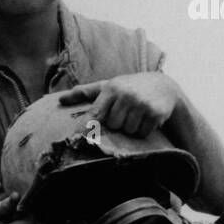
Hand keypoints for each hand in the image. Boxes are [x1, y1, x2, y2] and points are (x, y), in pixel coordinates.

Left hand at [57, 72, 182, 137]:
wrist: (164, 86)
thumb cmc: (128, 87)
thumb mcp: (109, 86)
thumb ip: (85, 93)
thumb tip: (60, 100)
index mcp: (111, 88)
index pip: (95, 112)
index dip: (85, 127)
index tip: (75, 138)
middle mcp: (126, 95)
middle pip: (112, 125)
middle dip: (117, 123)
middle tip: (124, 113)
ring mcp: (141, 103)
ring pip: (127, 131)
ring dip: (130, 128)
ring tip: (135, 115)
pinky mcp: (155, 112)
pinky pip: (141, 133)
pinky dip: (142, 130)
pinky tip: (145, 119)